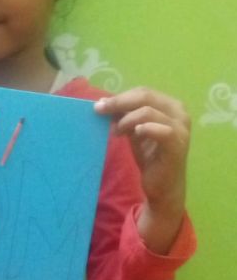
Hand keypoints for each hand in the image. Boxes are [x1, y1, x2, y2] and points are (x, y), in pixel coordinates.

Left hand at [94, 88, 190, 252]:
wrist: (163, 186)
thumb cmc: (150, 156)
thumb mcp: (134, 131)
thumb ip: (124, 116)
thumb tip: (104, 103)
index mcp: (171, 106)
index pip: (143, 92)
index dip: (120, 96)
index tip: (100, 105)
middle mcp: (179, 113)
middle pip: (146, 97)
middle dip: (119, 102)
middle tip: (99, 110)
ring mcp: (181, 128)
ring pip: (149, 111)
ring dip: (127, 119)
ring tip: (117, 131)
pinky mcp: (178, 144)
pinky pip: (161, 130)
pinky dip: (145, 128)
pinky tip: (135, 133)